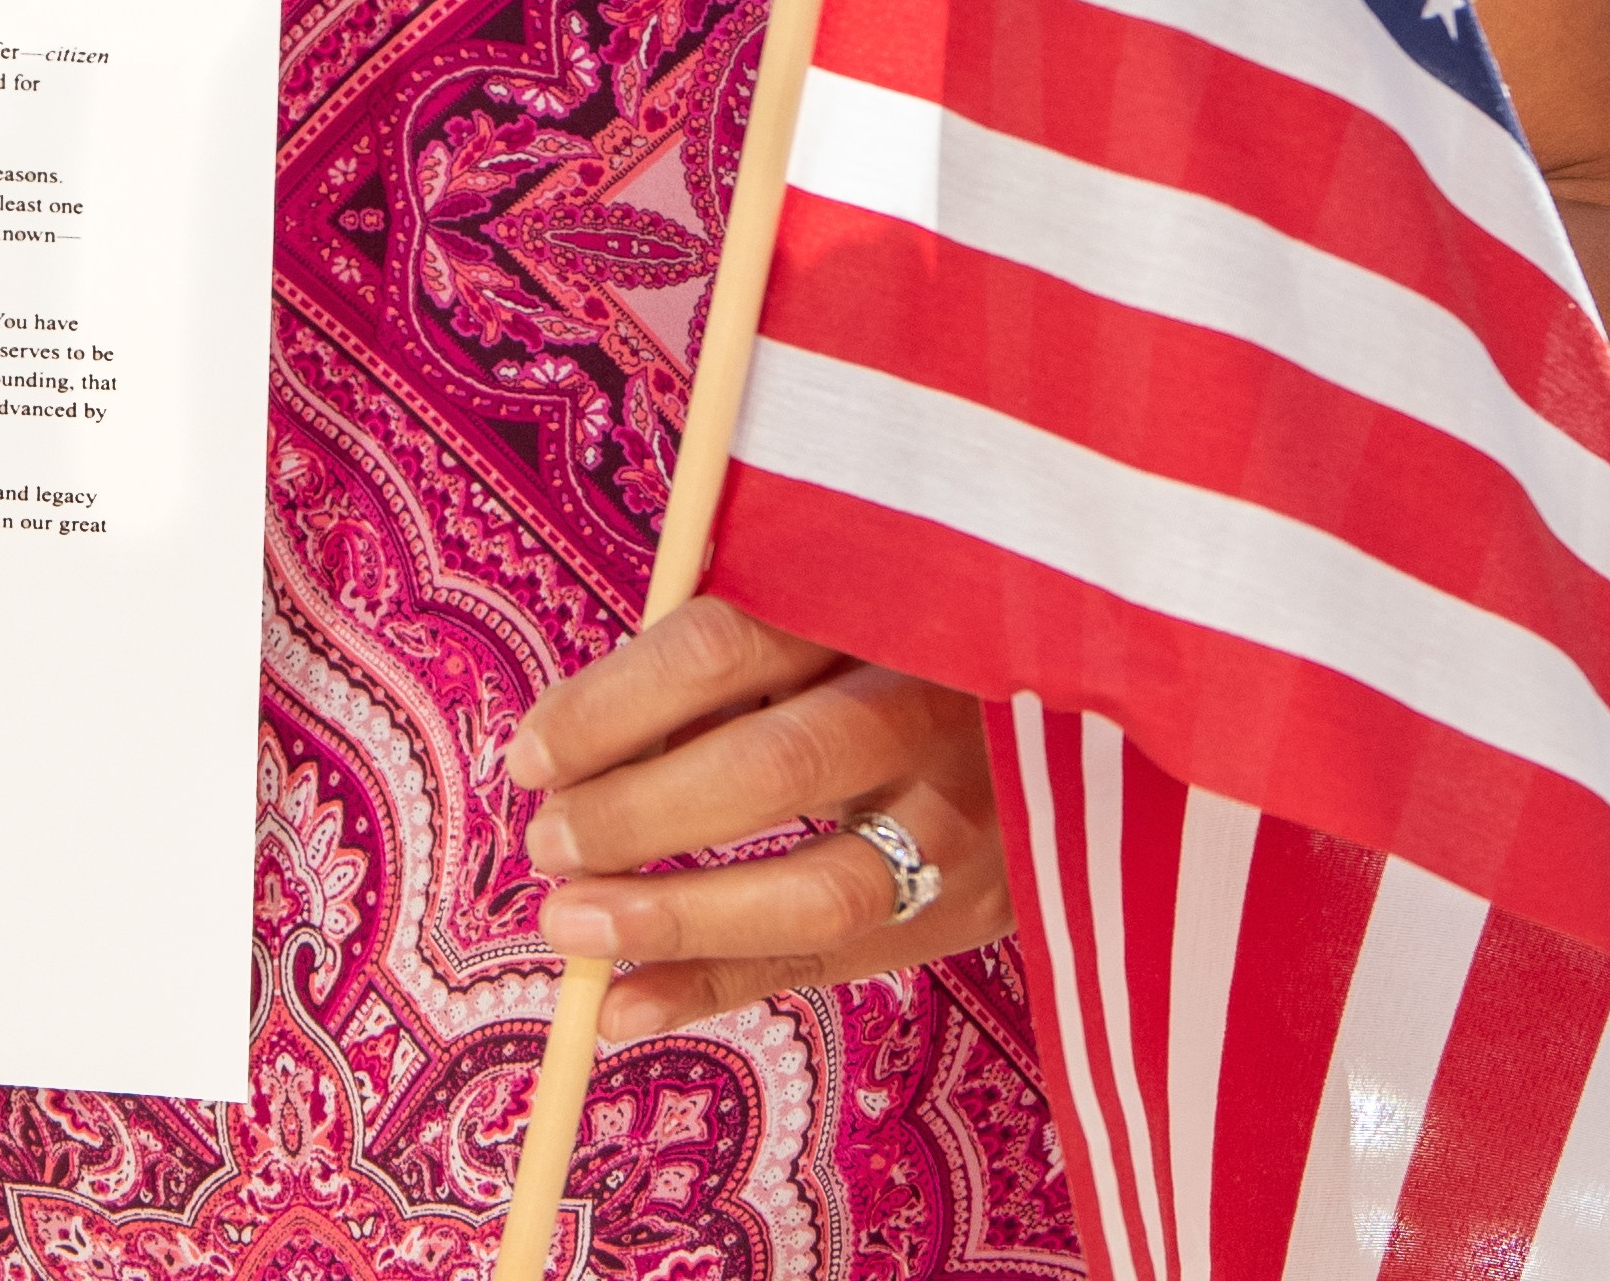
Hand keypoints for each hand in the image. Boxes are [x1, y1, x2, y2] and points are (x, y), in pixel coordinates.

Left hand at [505, 594, 1010, 1041]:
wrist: (1078, 692)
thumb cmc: (895, 637)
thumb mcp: (826, 605)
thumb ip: (727, 654)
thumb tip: (575, 740)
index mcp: (879, 601)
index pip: (728, 645)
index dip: (616, 704)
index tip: (531, 753)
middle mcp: (935, 708)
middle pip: (773, 768)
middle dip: (640, 815)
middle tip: (549, 842)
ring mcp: (970, 817)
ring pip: (819, 886)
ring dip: (677, 916)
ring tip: (569, 930)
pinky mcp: (979, 903)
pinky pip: (839, 961)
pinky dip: (722, 986)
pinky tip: (625, 1008)